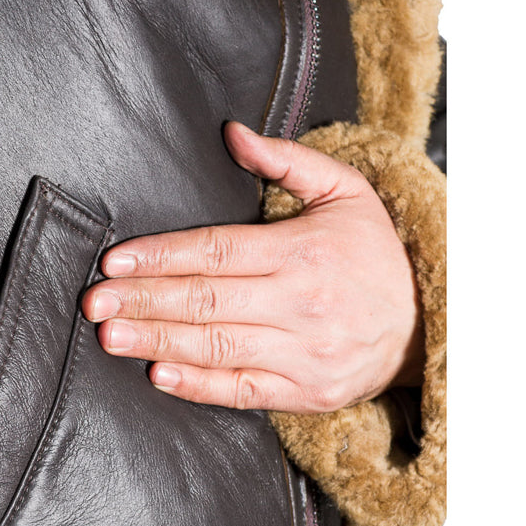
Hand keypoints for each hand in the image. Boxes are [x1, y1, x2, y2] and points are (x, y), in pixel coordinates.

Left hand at [80, 121, 423, 412]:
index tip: (115, 261)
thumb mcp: (346, 192)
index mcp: (303, 251)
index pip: (217, 250)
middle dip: (144, 300)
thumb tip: (232, 133)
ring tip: (110, 335)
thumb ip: (287, 161)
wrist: (431, 324)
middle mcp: (301, 304)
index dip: (161, 255)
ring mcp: (303, 353)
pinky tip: (159, 374)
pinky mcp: (304, 392)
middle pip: (206, 300)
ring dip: (157, 341)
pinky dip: (198, 385)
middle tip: (94, 301)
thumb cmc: (374, 254)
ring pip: (216, 346)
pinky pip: (242, 391)